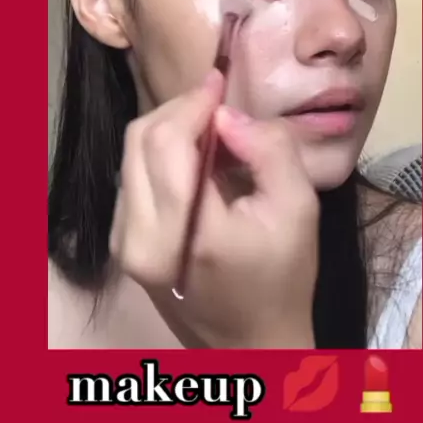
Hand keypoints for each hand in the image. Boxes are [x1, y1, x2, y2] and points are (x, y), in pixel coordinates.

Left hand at [109, 70, 318, 348]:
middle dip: (178, 109)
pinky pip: (131, 178)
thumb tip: (226, 115)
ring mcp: (125, 244)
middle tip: (215, 101)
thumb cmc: (282, 279)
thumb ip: (270, 152)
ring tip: (209, 130)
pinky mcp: (124, 245)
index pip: (167, 142)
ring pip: (130, 156)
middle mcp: (138, 238)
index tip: (219, 79)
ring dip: (167, 129)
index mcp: (183, 233)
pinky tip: (192, 160)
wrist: (252, 343)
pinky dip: (158, 154)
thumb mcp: (298, 210)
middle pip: (139, 141)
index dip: (192, 102)